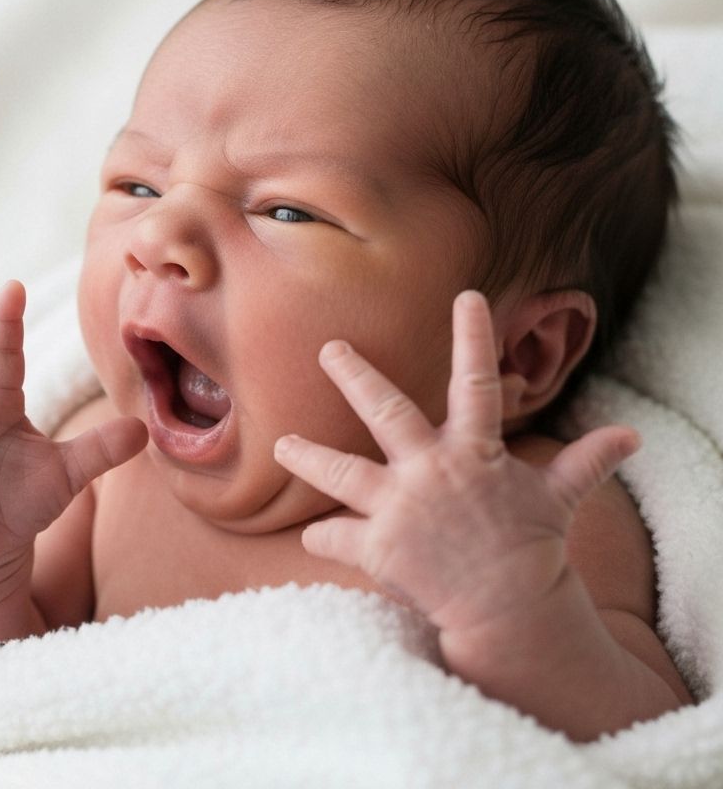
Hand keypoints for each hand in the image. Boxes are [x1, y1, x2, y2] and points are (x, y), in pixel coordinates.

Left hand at [273, 290, 638, 632]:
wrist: (510, 614)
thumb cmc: (530, 549)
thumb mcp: (557, 499)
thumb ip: (583, 461)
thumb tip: (632, 437)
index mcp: (474, 453)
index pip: (476, 383)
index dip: (473, 337)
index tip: (467, 295)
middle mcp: (431, 472)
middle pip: (386, 411)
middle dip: (355, 375)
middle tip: (329, 348)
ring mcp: (400, 508)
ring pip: (341, 472)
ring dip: (307, 455)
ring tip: (279, 445)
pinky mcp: (378, 548)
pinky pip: (335, 536)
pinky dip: (322, 537)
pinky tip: (310, 536)